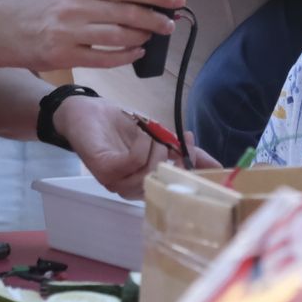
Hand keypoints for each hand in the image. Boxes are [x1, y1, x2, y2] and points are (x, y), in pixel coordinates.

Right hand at [0, 0, 183, 71]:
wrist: (1, 29)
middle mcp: (75, 6)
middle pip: (128, 14)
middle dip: (156, 19)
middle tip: (171, 22)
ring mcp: (69, 33)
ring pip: (119, 37)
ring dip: (143, 36)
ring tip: (154, 34)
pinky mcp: (65, 56)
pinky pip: (105, 59)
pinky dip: (126, 56)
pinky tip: (137, 51)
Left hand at [55, 96, 219, 199]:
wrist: (84, 111)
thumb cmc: (120, 126)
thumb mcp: (159, 137)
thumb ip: (182, 152)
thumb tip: (217, 166)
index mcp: (144, 183)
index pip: (174, 190)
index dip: (194, 177)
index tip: (212, 163)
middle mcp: (129, 188)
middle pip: (163, 185)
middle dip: (179, 162)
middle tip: (184, 141)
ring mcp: (115, 181)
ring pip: (148, 176)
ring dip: (159, 152)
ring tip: (157, 135)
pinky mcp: (104, 169)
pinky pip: (132, 164)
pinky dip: (142, 147)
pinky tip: (143, 134)